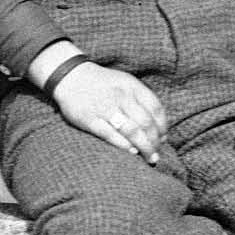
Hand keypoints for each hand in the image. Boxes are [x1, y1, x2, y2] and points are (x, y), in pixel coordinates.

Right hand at [51, 62, 167, 163]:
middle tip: (156, 154)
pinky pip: (110, 135)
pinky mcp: (89, 119)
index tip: (163, 138)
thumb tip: (159, 128)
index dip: (163, 127)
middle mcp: (121, 96)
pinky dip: (124, 145)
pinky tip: (132, 152)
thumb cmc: (103, 84)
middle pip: (146, 123)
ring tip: (149, 157)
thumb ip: (142, 100)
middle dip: (155, 142)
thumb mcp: (126, 83)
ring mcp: (105, 107)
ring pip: (131, 131)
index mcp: (132, 86)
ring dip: (143, 147)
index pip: (155, 108)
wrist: (71, 77)